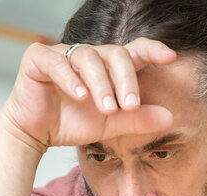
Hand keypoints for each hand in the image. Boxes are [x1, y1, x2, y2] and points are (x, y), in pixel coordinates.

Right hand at [0, 38, 177, 152]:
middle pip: (115, 53)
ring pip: (88, 58)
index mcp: (109, 67)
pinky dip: (70, 79)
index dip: (152, 49)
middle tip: (130, 105)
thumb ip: (137, 119)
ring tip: (107, 109)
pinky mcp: (38, 58)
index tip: (170, 57)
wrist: (36, 134)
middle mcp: (89, 55)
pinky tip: (80, 96)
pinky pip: (57, 62)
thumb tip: (169, 118)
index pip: (134, 51)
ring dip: (101, 84)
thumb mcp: (112, 125)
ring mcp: (63, 53)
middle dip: (126, 80)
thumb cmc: (73, 123)